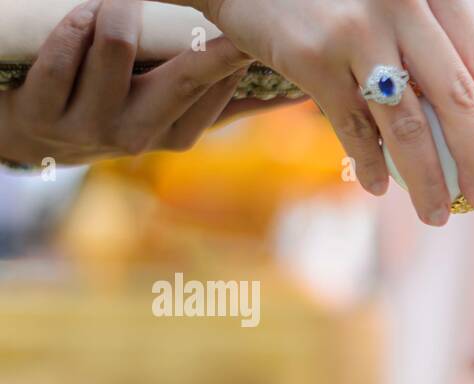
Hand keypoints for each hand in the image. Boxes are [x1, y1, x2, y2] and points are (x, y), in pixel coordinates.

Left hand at [0, 0, 256, 166]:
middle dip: (205, 36)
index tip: (253, 32)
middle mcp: (136, 136)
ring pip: (116, 46)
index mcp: (174, 135)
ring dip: (118, 9)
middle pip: (184, 76)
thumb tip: (297, 95)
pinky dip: (74, 25)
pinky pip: (63, 55)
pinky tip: (83, 13)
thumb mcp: (168, 114)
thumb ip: (226, 104)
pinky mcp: (41, 113)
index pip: (219, 88)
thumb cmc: (110, 110)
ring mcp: (88, 127)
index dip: (236, 53)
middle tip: (216, 8)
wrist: (33, 137)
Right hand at [198, 0, 473, 224]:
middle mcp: (402, 7)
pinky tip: (379, 186)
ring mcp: (357, 32)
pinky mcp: (312, 58)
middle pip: (456, 101)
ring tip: (435, 214)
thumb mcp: (392, 3)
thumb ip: (427, 46)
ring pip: (408, 126)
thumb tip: (469, 127)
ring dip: (427, 182)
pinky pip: (354, 129)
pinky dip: (371, 166)